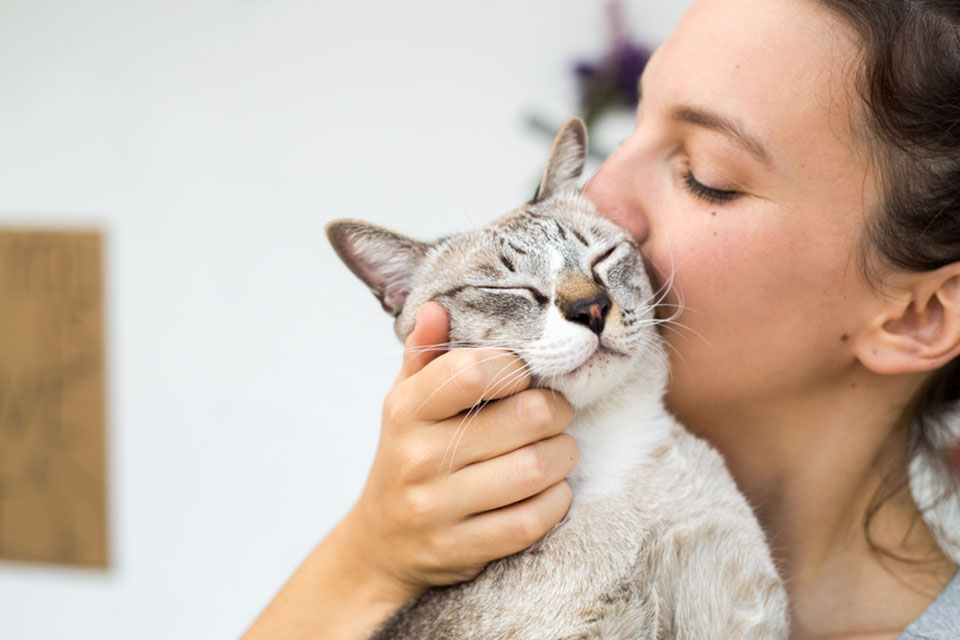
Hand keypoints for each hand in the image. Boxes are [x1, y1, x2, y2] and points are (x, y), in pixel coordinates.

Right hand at [342, 302, 576, 598]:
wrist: (381, 543)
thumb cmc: (407, 457)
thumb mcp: (405, 401)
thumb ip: (424, 354)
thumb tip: (436, 308)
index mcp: (406, 410)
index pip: (474, 371)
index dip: (516, 367)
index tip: (524, 375)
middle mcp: (418, 457)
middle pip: (524, 418)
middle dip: (555, 411)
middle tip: (555, 412)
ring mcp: (437, 507)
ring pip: (535, 468)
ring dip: (563, 455)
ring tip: (558, 449)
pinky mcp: (461, 549)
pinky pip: (533, 520)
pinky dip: (557, 500)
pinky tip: (551, 488)